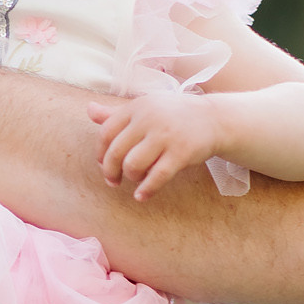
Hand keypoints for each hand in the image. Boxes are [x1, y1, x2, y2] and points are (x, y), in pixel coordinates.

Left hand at [88, 92, 221, 200]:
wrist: (213, 119)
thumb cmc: (173, 116)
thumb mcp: (145, 109)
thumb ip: (117, 113)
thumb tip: (89, 110)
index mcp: (137, 107)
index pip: (106, 132)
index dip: (101, 152)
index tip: (103, 163)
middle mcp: (149, 119)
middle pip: (116, 152)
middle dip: (110, 171)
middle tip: (113, 181)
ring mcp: (166, 136)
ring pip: (133, 165)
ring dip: (130, 178)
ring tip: (135, 180)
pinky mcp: (181, 153)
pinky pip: (157, 176)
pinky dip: (146, 190)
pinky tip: (142, 196)